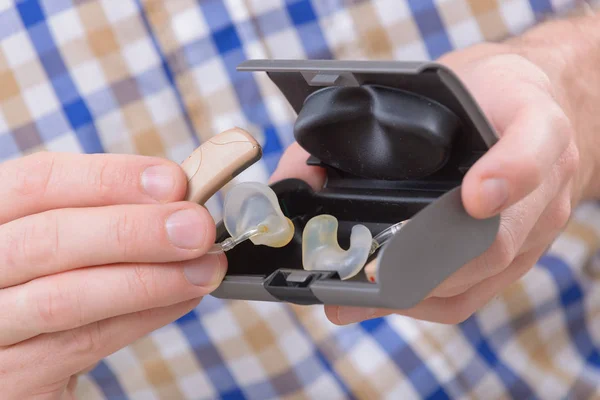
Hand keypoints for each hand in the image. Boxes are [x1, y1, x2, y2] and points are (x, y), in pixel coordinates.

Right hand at [0, 152, 225, 398]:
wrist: (17, 357)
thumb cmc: (48, 280)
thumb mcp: (65, 239)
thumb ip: (107, 215)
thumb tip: (180, 199)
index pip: (37, 183)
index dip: (109, 178)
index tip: (173, 182)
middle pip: (48, 240)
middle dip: (134, 230)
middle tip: (197, 228)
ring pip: (65, 298)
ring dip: (149, 280)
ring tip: (204, 267)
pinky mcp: (10, 378)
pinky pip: (81, 344)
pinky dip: (142, 317)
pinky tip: (182, 298)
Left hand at [270, 41, 594, 324]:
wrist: (530, 110)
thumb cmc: (482, 95)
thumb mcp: (438, 81)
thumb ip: (369, 121)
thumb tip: (295, 179)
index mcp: (534, 122)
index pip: (537, 146)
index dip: (509, 173)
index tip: (473, 197)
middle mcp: (545, 183)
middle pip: (500, 238)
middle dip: (430, 262)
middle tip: (373, 273)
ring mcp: (535, 229)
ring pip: (484, 274)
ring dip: (420, 290)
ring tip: (356, 295)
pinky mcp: (517, 259)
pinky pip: (476, 292)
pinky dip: (425, 300)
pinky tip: (378, 301)